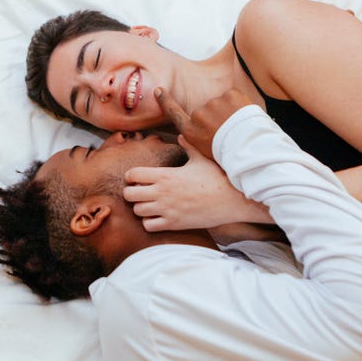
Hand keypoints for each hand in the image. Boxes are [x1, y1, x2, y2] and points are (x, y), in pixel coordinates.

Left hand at [123, 136, 272, 231]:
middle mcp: (163, 192)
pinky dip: (150, 222)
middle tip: (140, 191)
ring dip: (140, 208)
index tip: (138, 177)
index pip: (133, 174)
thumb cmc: (217, 177)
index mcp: (166, 174)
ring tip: (149, 204)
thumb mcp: (201, 158)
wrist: (232, 200)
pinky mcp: (174, 224)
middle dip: (131, 192)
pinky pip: (149, 226)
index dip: (131, 175)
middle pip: (129, 195)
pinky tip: (158, 216)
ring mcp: (167, 209)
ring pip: (137, 211)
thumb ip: (188, 146)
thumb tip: (182, 134)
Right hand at [156, 88, 253, 158]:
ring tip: (240, 127)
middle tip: (231, 131)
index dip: (166, 101)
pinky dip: (239, 104)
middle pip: (206, 111)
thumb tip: (182, 136)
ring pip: (221, 103)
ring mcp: (214, 103)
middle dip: (217, 117)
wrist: (250, 148)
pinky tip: (244, 117)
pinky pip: (233, 96)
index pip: (174, 112)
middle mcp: (199, 115)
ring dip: (229, 111)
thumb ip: (194, 141)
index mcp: (191, 131)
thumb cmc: (230, 156)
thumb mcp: (206, 154)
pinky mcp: (230, 94)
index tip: (159, 90)